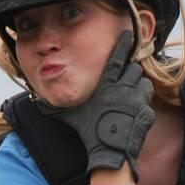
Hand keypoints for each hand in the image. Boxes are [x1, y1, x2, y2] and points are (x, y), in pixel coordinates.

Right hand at [38, 31, 154, 179]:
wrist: (109, 151)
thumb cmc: (88, 133)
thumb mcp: (71, 117)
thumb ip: (56, 106)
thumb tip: (37, 102)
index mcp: (106, 84)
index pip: (116, 57)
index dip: (122, 44)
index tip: (128, 33)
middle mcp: (123, 88)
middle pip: (134, 69)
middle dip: (131, 72)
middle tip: (125, 81)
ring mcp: (137, 99)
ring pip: (144, 82)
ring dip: (139, 87)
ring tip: (132, 96)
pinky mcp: (145, 112)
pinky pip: (148, 101)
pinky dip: (143, 104)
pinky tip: (136, 112)